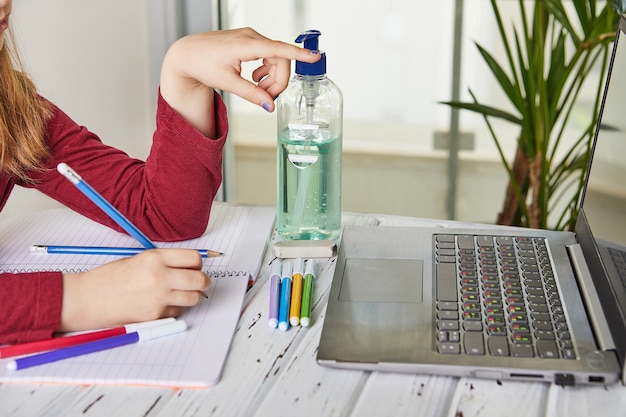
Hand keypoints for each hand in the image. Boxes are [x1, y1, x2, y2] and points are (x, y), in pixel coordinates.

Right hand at [58, 249, 209, 331]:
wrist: (87, 299)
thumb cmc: (109, 278)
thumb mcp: (139, 259)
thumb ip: (164, 261)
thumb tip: (189, 266)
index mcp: (155, 258)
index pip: (194, 258)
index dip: (197, 263)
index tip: (195, 266)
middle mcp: (159, 277)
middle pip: (200, 279)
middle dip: (202, 281)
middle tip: (199, 281)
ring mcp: (158, 298)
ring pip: (194, 298)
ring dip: (192, 295)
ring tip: (180, 292)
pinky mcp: (155, 316)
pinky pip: (178, 311)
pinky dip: (176, 308)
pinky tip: (162, 303)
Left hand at [159, 27, 320, 135]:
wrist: (187, 54)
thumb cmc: (202, 64)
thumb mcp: (226, 82)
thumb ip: (250, 94)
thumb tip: (269, 105)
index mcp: (244, 45)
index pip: (277, 49)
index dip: (298, 54)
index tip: (314, 56)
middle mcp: (250, 37)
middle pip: (280, 60)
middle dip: (278, 82)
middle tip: (266, 97)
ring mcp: (251, 37)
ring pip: (276, 58)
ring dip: (272, 78)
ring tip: (257, 88)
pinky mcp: (250, 40)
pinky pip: (268, 55)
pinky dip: (266, 70)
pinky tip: (254, 78)